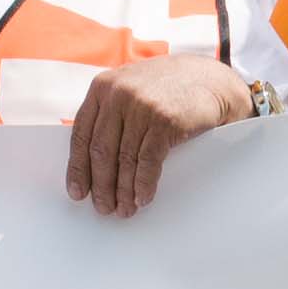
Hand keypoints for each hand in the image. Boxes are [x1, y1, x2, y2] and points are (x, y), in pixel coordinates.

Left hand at [64, 55, 257, 217]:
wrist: (209, 78)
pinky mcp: (165, 121)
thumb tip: (90, 161)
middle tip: (103, 208)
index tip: (77, 192)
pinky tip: (143, 198)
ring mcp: (142, 107)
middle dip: (101, 186)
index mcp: (102, 87)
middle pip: (101, 151)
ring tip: (124, 209)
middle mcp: (118, 94)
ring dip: (123, 191)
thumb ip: (108, 113)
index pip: (81, 134)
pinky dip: (144, 184)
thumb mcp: (130, 88)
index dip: (78, 168)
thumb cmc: (167, 88)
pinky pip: (148, 162)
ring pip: (124, 160)